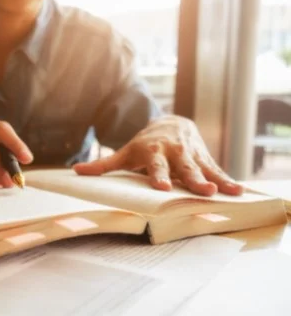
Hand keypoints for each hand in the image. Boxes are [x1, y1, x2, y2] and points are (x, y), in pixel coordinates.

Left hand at [74, 115, 243, 195]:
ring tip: (222, 192)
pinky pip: (217, 170)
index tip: (161, 187)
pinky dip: (227, 180)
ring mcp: (192, 155)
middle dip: (192, 178)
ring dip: (213, 180)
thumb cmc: (144, 144)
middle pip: (183, 167)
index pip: (155, 166)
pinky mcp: (205, 158)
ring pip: (203, 168)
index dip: (158, 176)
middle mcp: (175, 152)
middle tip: (201, 190)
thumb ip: (103, 165)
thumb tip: (75, 172)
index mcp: (153, 152)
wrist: (171, 123)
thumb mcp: (125, 152)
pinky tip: (238, 192)